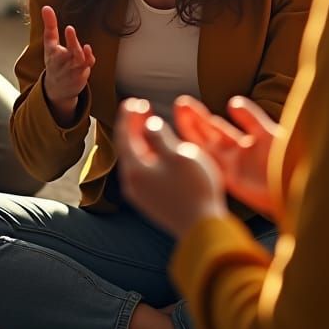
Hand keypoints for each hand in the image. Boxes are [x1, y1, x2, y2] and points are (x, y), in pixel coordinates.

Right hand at [40, 4, 94, 125]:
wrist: (57, 90)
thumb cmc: (55, 62)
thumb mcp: (50, 45)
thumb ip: (50, 26)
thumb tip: (46, 7)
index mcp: (51, 51)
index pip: (49, 36)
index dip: (49, 22)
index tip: (47, 8)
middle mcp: (59, 61)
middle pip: (64, 52)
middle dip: (70, 42)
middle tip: (70, 29)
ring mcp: (70, 69)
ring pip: (76, 60)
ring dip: (79, 52)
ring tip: (85, 47)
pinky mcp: (80, 75)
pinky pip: (85, 66)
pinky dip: (88, 59)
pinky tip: (89, 51)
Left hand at [115, 98, 227, 237]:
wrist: (204, 229)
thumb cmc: (194, 189)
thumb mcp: (179, 154)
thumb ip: (159, 136)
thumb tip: (148, 124)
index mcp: (134, 169)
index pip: (124, 135)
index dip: (128, 116)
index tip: (133, 100)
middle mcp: (131, 183)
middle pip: (128, 147)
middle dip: (133, 125)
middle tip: (141, 107)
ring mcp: (141, 195)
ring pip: (136, 160)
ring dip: (142, 140)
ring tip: (150, 125)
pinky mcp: (152, 202)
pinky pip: (144, 172)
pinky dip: (148, 155)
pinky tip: (159, 151)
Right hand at [173, 95, 279, 218]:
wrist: (301, 188)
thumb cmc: (290, 160)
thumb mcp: (269, 133)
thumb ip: (251, 118)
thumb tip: (232, 102)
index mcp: (244, 143)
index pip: (216, 127)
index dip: (201, 116)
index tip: (185, 103)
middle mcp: (234, 155)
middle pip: (206, 135)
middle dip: (192, 120)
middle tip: (179, 103)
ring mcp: (232, 168)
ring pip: (205, 147)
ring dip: (192, 132)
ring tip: (179, 114)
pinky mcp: (234, 181)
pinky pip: (212, 166)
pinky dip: (200, 155)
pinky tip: (187, 143)